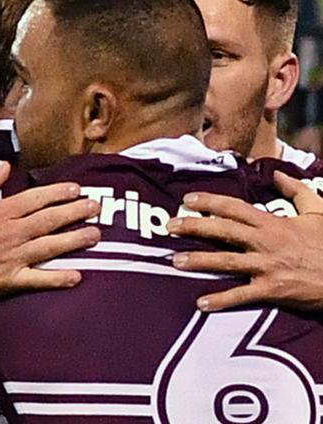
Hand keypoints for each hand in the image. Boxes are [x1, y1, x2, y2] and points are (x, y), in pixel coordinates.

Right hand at [0, 162, 100, 300]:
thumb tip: (6, 165)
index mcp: (2, 212)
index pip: (37, 198)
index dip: (59, 192)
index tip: (77, 188)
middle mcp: (12, 232)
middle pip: (50, 219)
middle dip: (76, 212)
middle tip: (96, 207)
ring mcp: (14, 257)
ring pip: (51, 246)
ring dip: (76, 239)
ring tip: (96, 234)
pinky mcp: (12, 280)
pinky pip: (39, 279)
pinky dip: (59, 278)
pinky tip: (78, 276)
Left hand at [167, 171, 322, 311]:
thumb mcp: (318, 211)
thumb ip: (296, 191)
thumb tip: (277, 174)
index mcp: (272, 223)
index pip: (234, 207)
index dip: (209, 201)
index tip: (187, 200)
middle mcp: (265, 242)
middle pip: (223, 231)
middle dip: (194, 227)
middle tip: (170, 226)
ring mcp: (267, 266)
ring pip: (226, 261)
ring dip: (199, 261)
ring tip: (175, 261)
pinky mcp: (272, 290)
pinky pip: (242, 295)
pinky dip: (221, 300)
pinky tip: (201, 303)